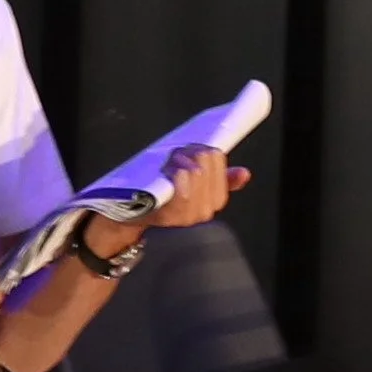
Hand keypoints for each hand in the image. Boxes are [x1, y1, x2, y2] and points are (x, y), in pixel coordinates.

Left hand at [82, 145, 247, 263]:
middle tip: (177, 157)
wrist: (126, 219)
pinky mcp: (167, 218)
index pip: (220, 170)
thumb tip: (245, 173)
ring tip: (171, 163)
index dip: (208, 157)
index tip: (194, 152)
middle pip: (207, 168)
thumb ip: (220, 180)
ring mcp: (186, 217)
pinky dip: (179, 179)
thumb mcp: (190, 185)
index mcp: (212, 203)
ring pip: (196, 175)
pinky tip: (176, 172)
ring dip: (182, 162)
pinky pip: (182, 194)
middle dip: (192, 155)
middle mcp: (203, 213)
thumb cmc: (158, 198)